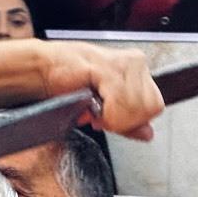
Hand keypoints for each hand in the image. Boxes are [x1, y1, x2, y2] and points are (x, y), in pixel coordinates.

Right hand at [40, 42, 162, 140]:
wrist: (42, 69)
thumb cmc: (67, 82)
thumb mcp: (105, 108)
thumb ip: (129, 121)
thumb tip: (148, 134)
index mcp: (136, 68)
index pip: (155, 105)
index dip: (134, 120)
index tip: (111, 118)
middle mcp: (134, 62)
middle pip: (150, 108)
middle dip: (124, 119)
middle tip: (101, 114)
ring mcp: (123, 63)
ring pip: (136, 108)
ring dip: (111, 117)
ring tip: (93, 108)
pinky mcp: (108, 68)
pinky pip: (119, 104)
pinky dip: (104, 114)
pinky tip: (91, 107)